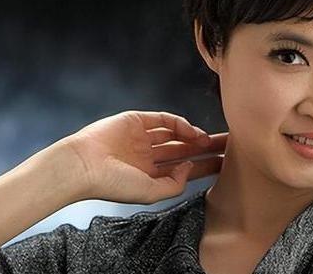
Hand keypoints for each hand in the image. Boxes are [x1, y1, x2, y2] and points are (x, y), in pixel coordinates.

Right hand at [58, 111, 226, 203]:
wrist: (83, 165)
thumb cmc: (112, 184)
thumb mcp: (150, 192)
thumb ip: (173, 184)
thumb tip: (190, 167)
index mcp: (148, 174)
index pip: (183, 169)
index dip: (204, 166)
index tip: (225, 165)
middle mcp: (147, 155)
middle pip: (184, 149)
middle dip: (206, 148)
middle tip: (229, 146)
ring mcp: (142, 137)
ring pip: (176, 134)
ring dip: (195, 136)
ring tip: (212, 141)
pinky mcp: (136, 120)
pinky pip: (163, 119)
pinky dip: (179, 124)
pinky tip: (192, 132)